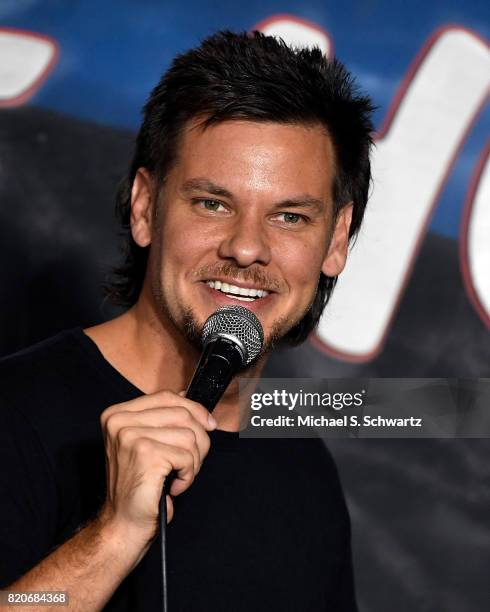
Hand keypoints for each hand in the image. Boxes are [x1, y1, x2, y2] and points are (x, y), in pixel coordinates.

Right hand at [98, 390, 216, 543]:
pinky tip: (173, 487)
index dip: (194, 409)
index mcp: (117, 414)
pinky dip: (188, 475)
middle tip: (188, 463)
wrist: (123, 524)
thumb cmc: (139, 485)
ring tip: (178, 476)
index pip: (166, 397)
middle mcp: (119, 421)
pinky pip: (188, 456)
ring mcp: (131, 436)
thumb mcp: (146, 443)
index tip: (208, 424)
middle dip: (198, 440)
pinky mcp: (146, 454)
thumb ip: (162, 418)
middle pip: (182, 414)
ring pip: (190, 435)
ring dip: (193, 461)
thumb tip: (187, 397)